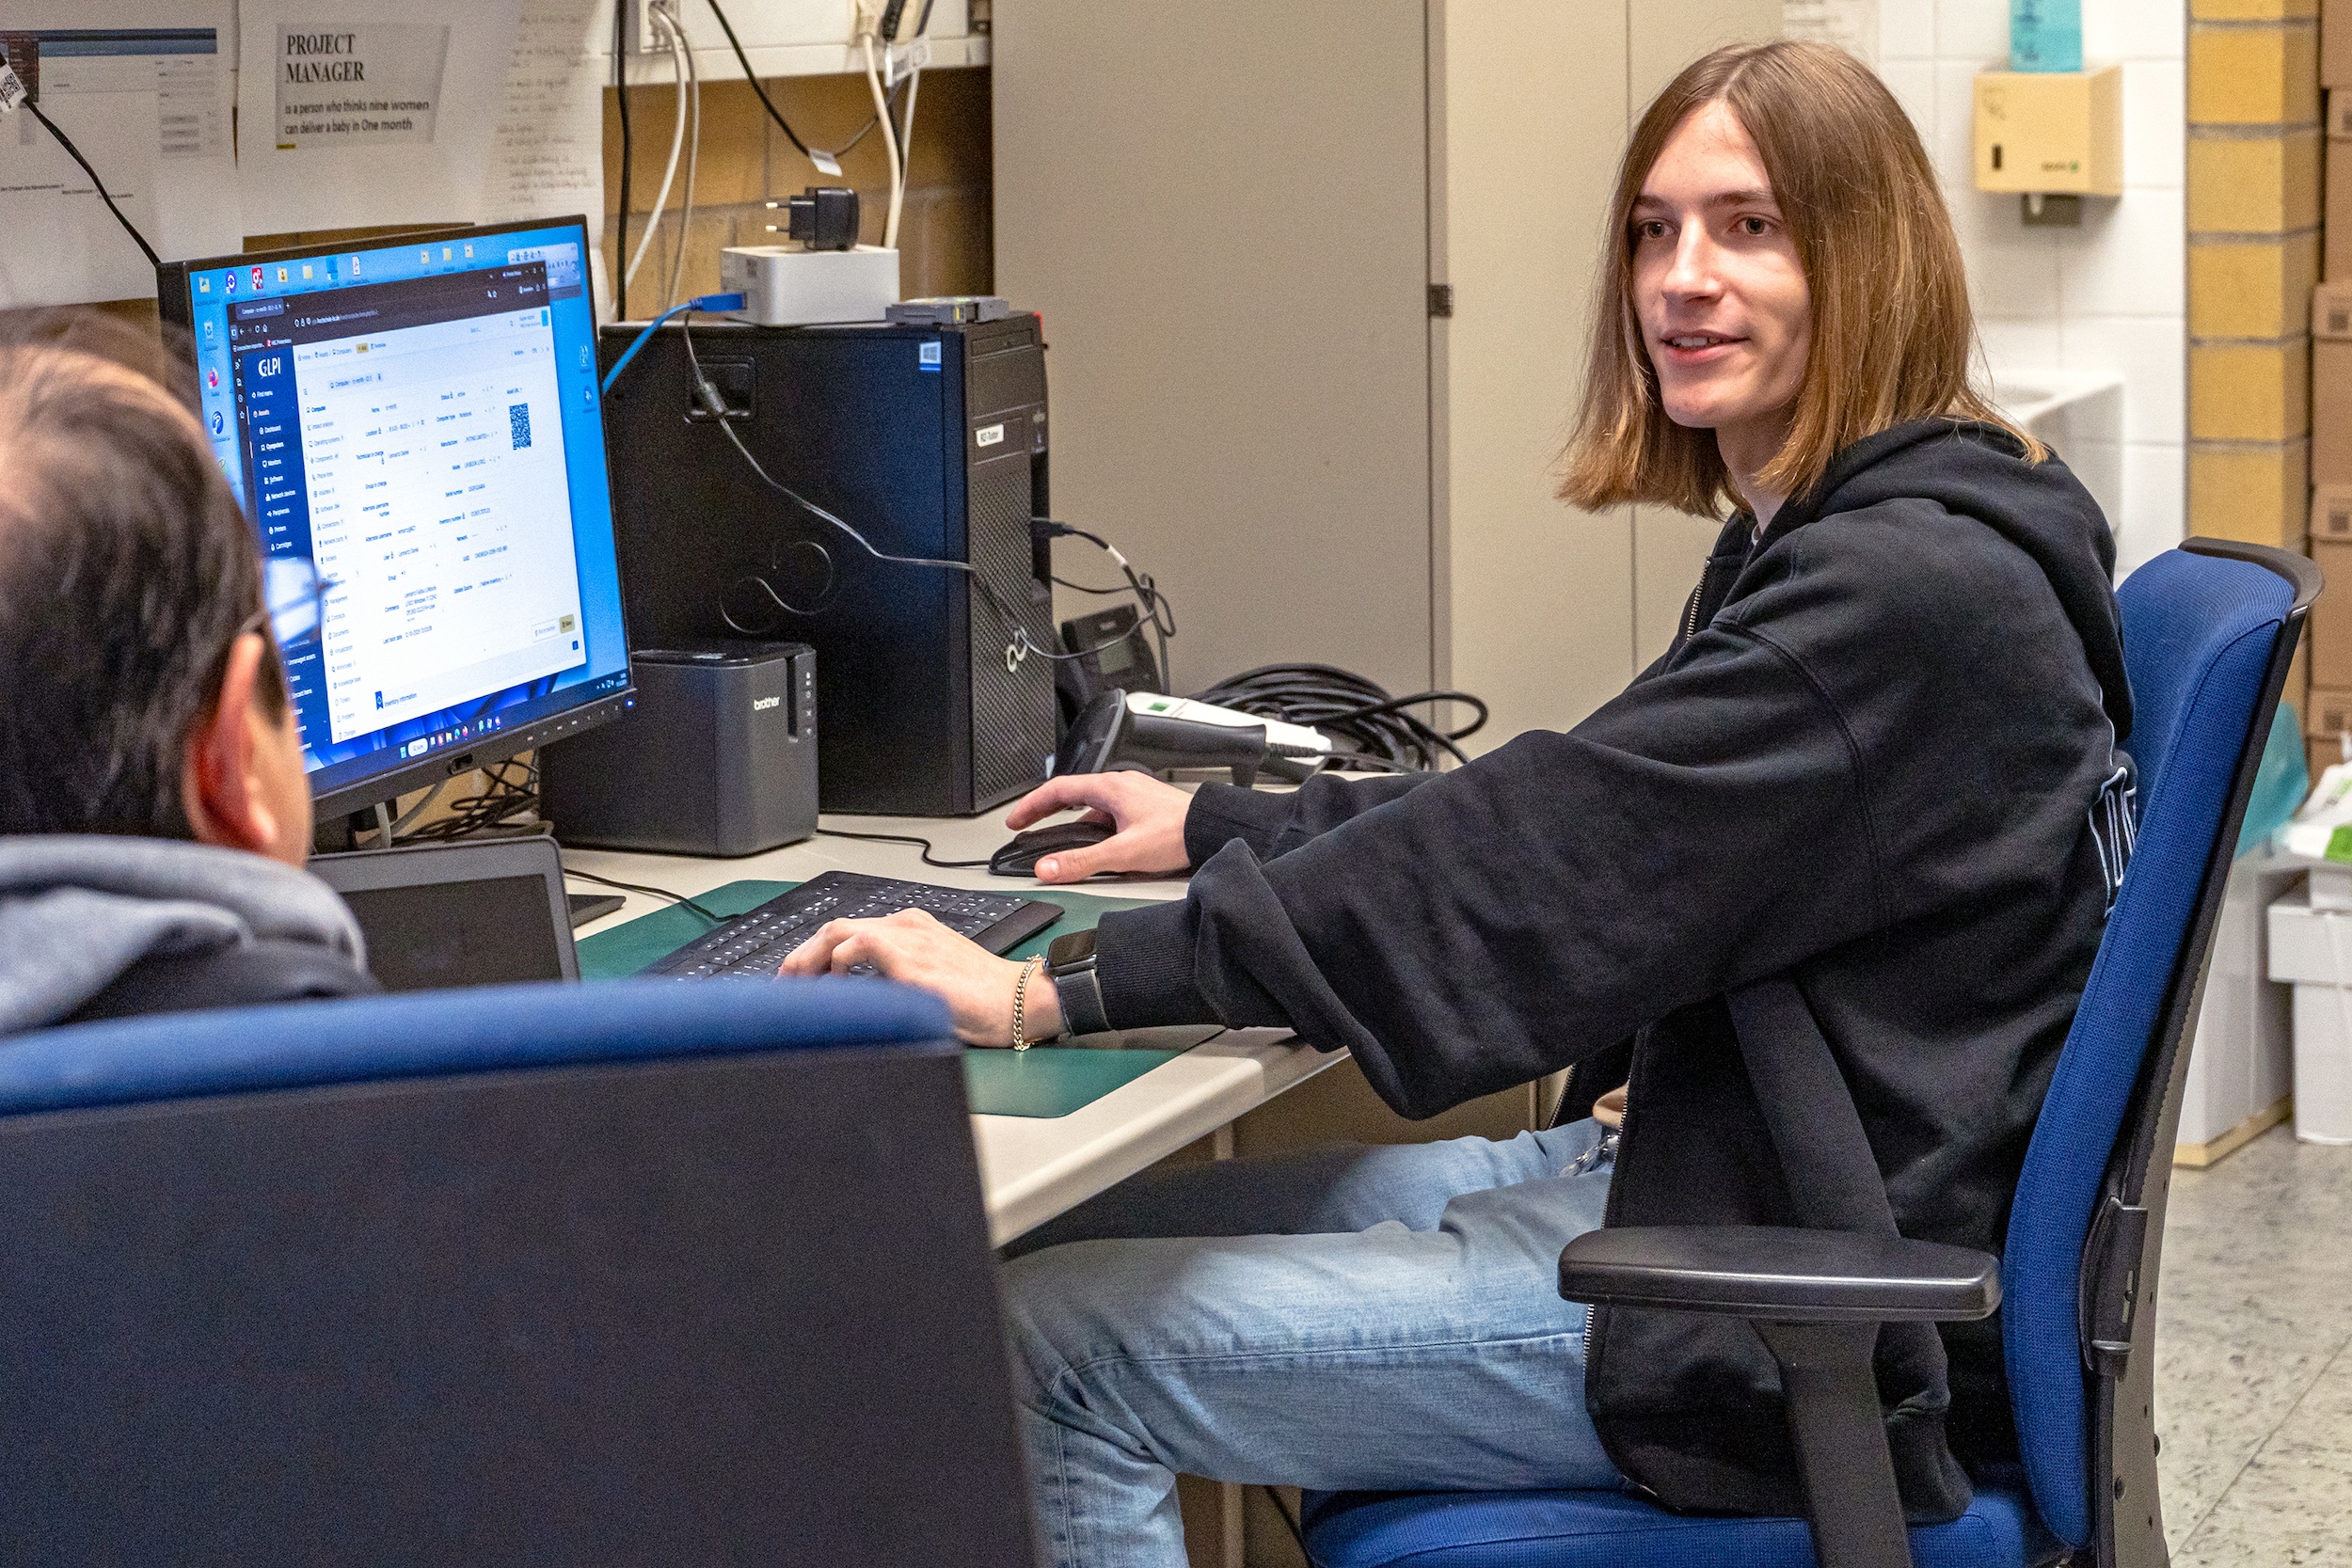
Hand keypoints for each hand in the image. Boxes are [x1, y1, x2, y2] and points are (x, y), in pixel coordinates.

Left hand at [777, 908, 1062, 1046]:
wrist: (1023, 1002)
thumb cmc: (987, 1000)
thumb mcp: (932, 985)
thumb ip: (896, 981)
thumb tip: (855, 1001)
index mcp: (912, 931)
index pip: (850, 932)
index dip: (816, 955)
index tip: (798, 980)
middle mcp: (907, 927)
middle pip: (836, 926)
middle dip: (801, 955)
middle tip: (783, 986)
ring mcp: (909, 939)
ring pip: (839, 932)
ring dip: (809, 959)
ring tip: (795, 987)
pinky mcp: (912, 960)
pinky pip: (857, 948)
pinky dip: (835, 965)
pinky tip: (831, 987)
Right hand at [1004, 772, 1192, 883]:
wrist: (1213, 830)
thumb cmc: (1177, 833)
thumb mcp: (1122, 853)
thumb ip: (1081, 862)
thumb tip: (1047, 868)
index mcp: (1109, 787)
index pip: (1057, 790)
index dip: (1031, 805)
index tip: (1015, 820)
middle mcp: (1120, 786)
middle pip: (1071, 795)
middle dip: (1045, 811)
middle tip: (1027, 826)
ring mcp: (1133, 795)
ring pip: (1092, 807)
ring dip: (1072, 822)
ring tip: (1060, 843)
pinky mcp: (1144, 808)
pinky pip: (1109, 814)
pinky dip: (1094, 828)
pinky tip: (1098, 848)